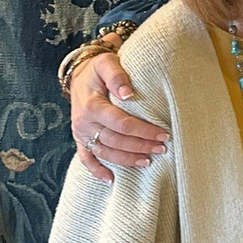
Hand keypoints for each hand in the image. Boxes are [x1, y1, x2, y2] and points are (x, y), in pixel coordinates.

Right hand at [70, 47, 168, 181]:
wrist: (79, 73)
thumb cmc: (97, 68)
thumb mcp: (106, 63)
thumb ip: (117, 76)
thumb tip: (129, 93)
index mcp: (92, 106)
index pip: (122, 124)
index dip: (143, 131)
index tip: (162, 134)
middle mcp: (84, 123)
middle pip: (116, 141)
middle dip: (140, 146)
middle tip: (162, 148)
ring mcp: (81, 134)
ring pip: (105, 152)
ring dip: (127, 160)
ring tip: (148, 162)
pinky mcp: (80, 139)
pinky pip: (86, 159)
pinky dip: (97, 171)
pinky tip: (111, 179)